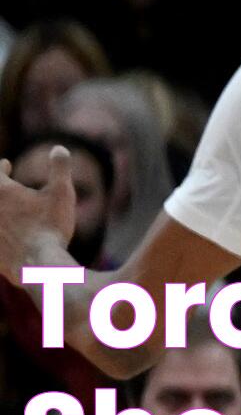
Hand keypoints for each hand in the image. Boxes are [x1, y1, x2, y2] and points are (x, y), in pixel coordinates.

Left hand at [0, 146, 78, 265]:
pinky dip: (0, 229)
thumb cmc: (50, 225)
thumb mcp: (61, 192)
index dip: (1, 167)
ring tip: (7, 208)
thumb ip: (60, 167)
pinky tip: (6, 232)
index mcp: (3, 192)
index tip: (6, 165)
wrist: (36, 265)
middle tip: (5, 185)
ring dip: (1, 209)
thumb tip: (58, 148)